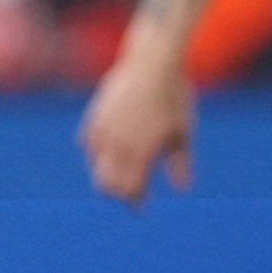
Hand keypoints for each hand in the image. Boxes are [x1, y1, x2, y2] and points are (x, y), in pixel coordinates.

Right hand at [80, 53, 195, 205]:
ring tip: (120, 174)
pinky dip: (97, 154)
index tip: (140, 209)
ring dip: (106, 174)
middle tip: (130, 195)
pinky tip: (109, 151)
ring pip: (95, 167)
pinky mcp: (94, 118)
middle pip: (107, 185)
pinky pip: (88, 146)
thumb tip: (181, 189)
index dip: (135, 203)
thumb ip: (180, 163)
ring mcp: (103, 131)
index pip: (131, 190)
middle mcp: (118, 145)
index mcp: (141, 153)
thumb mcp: (183, 132)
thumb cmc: (174, 98)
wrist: (152, 63)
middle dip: (117, 193)